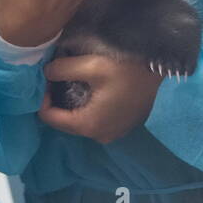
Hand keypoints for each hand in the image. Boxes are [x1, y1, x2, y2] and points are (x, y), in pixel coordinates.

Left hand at [38, 54, 163, 143]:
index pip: (50, 118)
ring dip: (71, 104)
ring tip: (71, 82)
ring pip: (79, 122)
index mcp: (88, 124)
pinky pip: (94, 121)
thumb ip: (62, 70)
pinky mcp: (120, 128)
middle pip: (64, 122)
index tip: (46, 79)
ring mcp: (112, 134)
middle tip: (56, 78)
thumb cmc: (126, 69)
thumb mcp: (91, 65)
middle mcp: (98, 136)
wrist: (160, 70)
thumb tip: (46, 73)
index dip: (42, 98)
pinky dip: (86, 108)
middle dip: (56, 101)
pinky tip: (89, 90)